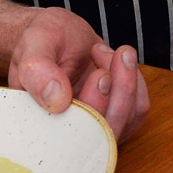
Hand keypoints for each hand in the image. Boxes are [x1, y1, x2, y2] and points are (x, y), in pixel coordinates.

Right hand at [7, 8, 151, 141]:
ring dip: (125, 80)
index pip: (74, 138)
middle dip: (119, 91)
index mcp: (43, 126)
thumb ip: (39, 72)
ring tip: (102, 50)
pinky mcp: (114, 116)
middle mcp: (70, 134)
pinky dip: (134, 80)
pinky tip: (115, 60)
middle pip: (107, 131)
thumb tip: (56, 101)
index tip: (101, 74)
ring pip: (126, 119)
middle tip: (105, 54)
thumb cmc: (42, 41)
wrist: (58, 34)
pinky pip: (137, 109)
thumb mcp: (34, 46)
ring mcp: (95, 127)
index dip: (94, 109)